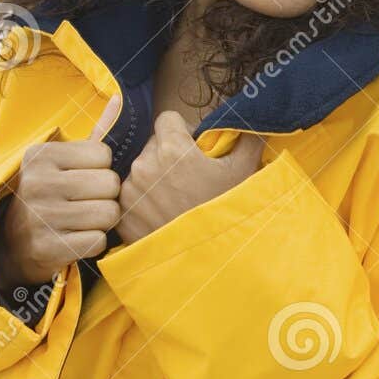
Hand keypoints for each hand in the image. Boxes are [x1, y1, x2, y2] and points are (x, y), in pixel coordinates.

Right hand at [0, 94, 121, 286]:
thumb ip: (96, 132)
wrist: (12, 242)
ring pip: (109, 214)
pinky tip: (76, 238)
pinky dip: (93, 243)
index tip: (84, 178)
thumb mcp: (64, 161)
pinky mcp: (46, 248)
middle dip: (106, 196)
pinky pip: (98, 242)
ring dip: (103, 221)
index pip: (104, 155)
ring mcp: (40, 216)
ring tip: (83, 220)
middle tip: (87, 202)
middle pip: (111, 184)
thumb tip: (121, 98)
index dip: (102, 170)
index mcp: (42, 155)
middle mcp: (37, 182)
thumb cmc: (50, 194)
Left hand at [116, 111, 264, 244]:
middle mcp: (145, 165)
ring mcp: (131, 191)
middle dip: (167, 155)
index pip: (167, 119)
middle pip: (152, 144)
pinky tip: (162, 216)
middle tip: (186, 179)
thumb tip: (254, 118)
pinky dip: (143, 203)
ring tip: (175, 201)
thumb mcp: (243, 172)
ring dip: (153, 179)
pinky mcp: (123, 214)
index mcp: (172, 149)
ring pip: (139, 170)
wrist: (209, 259)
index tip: (191, 149)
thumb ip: (247, 139)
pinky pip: (130, 197)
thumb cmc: (227, 211)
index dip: (181, 130)